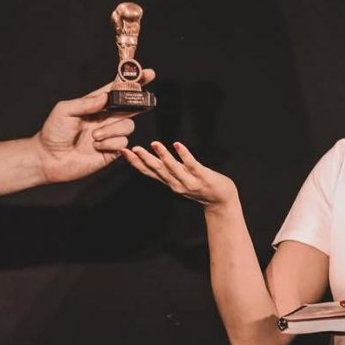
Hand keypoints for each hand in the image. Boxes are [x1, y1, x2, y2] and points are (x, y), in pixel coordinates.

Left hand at [33, 69, 155, 183]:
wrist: (49, 159)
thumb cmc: (53, 132)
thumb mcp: (65, 110)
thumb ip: (86, 102)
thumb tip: (105, 96)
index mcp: (95, 104)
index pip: (117, 89)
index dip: (132, 81)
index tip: (148, 73)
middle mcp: (105, 118)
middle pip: (130, 106)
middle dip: (140, 101)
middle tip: (145, 99)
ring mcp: (109, 134)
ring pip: (128, 126)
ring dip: (112, 130)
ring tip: (94, 137)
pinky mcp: (111, 151)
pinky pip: (123, 143)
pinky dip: (110, 144)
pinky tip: (96, 147)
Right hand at [121, 140, 237, 208]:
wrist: (221, 199)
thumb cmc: (200, 186)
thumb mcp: (180, 179)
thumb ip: (168, 171)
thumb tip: (153, 159)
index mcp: (169, 182)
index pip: (149, 172)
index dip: (136, 162)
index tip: (124, 152)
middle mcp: (176, 183)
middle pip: (157, 170)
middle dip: (144, 159)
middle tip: (132, 149)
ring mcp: (189, 181)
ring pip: (173, 168)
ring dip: (163, 156)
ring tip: (155, 144)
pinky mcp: (202, 177)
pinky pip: (192, 165)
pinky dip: (184, 155)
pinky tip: (177, 145)